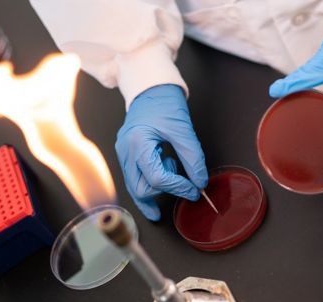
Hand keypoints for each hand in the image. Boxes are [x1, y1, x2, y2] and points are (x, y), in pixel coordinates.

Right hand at [115, 84, 207, 220]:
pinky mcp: (126, 154)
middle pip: (140, 189)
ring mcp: (123, 153)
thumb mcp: (183, 130)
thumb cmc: (164, 103)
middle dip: (164, 193)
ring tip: (174, 176)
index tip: (194, 189)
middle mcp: (125, 151)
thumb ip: (193, 158)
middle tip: (185, 190)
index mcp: (137, 143)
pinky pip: (135, 178)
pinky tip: (163, 182)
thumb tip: (199, 182)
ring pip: (135, 187)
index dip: (178, 187)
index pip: (157, 178)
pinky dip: (150, 183)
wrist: (151, 88)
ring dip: (156, 189)